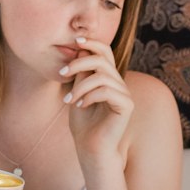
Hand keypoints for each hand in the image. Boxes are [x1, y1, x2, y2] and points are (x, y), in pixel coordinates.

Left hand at [59, 36, 134, 167]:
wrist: (90, 149)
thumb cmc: (83, 124)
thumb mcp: (77, 92)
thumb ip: (81, 74)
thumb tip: (80, 50)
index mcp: (108, 78)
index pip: (105, 52)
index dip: (92, 43)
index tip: (75, 40)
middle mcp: (119, 83)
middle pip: (102, 59)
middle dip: (78, 63)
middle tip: (62, 73)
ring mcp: (125, 94)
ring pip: (101, 76)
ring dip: (80, 86)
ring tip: (69, 99)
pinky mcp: (126, 105)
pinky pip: (107, 90)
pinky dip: (89, 96)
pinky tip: (80, 106)